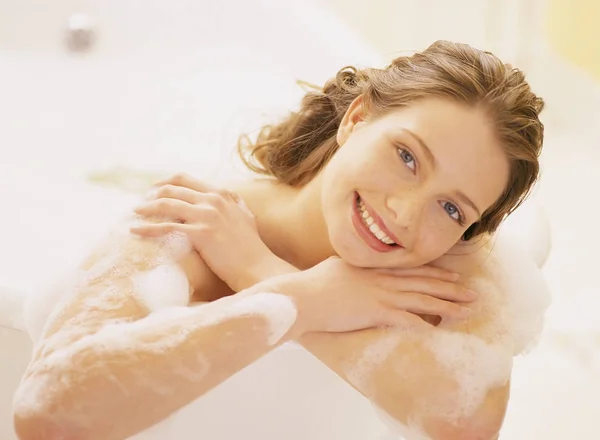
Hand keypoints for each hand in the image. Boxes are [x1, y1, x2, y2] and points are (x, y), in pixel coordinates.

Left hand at [130, 173, 273, 290]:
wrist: (258, 267)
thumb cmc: (251, 248)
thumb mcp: (246, 217)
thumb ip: (235, 204)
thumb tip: (230, 197)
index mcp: (222, 194)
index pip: (186, 179)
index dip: (165, 183)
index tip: (153, 190)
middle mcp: (213, 200)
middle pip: (173, 189)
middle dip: (152, 194)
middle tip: (140, 203)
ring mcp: (207, 215)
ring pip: (167, 204)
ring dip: (146, 207)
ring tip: (135, 213)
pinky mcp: (200, 233)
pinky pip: (166, 227)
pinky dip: (147, 228)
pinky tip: (134, 230)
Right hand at [265, 257, 476, 333]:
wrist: (302, 297)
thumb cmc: (312, 284)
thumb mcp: (335, 268)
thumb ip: (352, 267)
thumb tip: (354, 268)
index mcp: (373, 267)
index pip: (411, 269)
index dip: (435, 272)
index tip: (454, 274)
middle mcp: (382, 279)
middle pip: (423, 282)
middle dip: (451, 287)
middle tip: (472, 292)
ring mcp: (380, 294)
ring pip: (423, 299)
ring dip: (448, 304)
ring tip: (469, 309)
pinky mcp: (375, 311)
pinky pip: (407, 319)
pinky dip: (425, 325)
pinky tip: (441, 331)